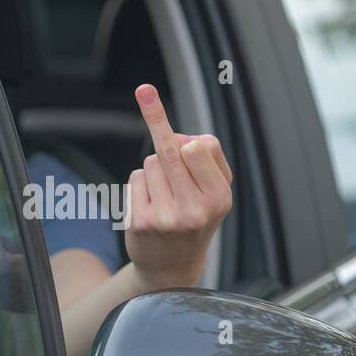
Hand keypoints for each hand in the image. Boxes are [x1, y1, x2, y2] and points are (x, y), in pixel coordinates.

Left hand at [124, 83, 232, 291]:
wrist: (172, 266)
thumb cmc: (196, 217)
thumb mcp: (215, 191)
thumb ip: (207, 158)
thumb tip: (180, 137)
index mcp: (219, 198)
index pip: (199, 148)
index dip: (184, 132)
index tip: (151, 94)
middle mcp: (196, 210)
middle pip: (171, 150)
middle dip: (156, 119)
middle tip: (144, 90)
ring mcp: (167, 218)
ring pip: (151, 163)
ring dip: (154, 170)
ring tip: (165, 194)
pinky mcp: (142, 223)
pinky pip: (135, 179)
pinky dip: (140, 185)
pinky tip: (150, 204)